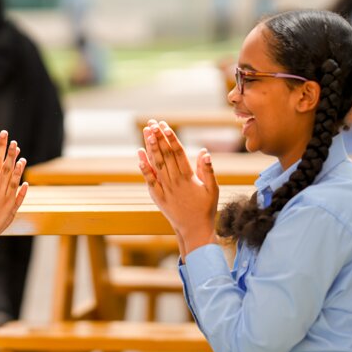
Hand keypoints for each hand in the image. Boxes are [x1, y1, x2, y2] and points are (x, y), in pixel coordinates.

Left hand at [137, 120, 218, 252]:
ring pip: (156, 164)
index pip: (178, 153)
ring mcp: (165, 188)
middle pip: (165, 155)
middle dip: (158, 138)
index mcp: (189, 177)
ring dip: (151, 147)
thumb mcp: (212, 189)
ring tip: (146, 132)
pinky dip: (144, 167)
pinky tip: (139, 155)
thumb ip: (208, 170)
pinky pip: (149, 180)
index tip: (165, 126)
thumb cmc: (205, 208)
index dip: (171, 138)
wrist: (194, 229)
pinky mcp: (157, 196)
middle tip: (153, 123)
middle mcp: (175, 181)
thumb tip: (204, 152)